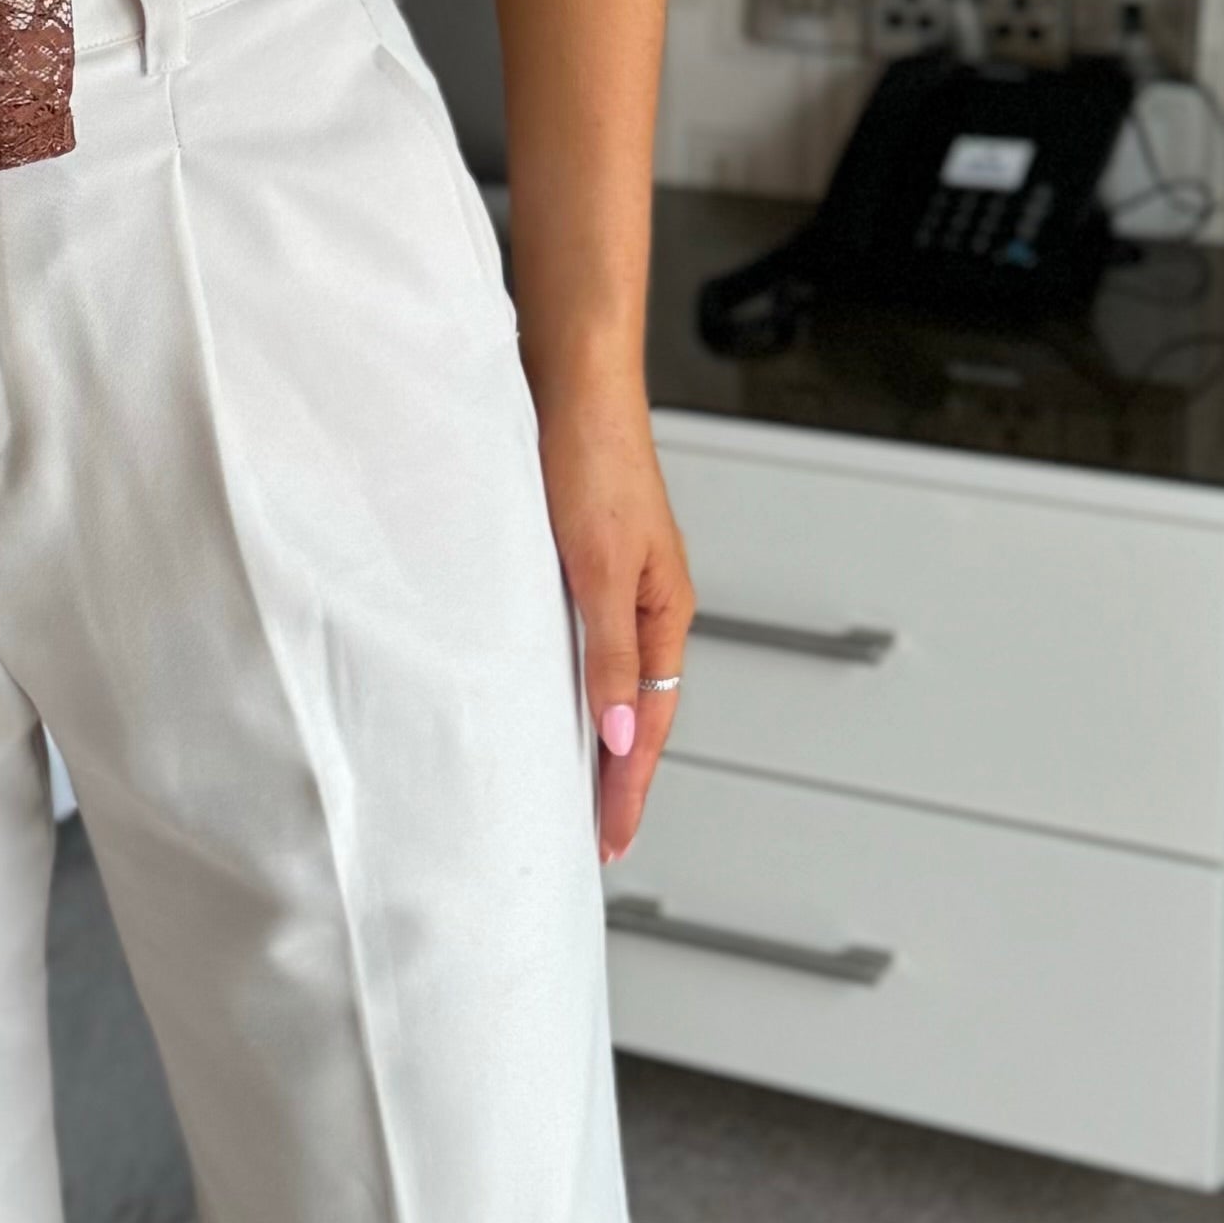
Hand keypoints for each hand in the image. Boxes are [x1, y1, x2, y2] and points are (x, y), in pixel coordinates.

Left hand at [533, 368, 691, 865]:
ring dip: (602, 736)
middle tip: (598, 838)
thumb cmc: (588, 457)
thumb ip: (610, 655)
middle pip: (642, 711)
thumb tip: (624, 735)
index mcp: (666, 611)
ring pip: (617, 681)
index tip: (609, 842)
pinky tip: (557, 703)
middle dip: (621, 777)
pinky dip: (581, 688)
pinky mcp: (588, 563)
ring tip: (580, 791)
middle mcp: (649, 605)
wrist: (571, 380)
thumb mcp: (596, 569)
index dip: (627, 786)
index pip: (652, 723)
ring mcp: (621, 585)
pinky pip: (592, 647)